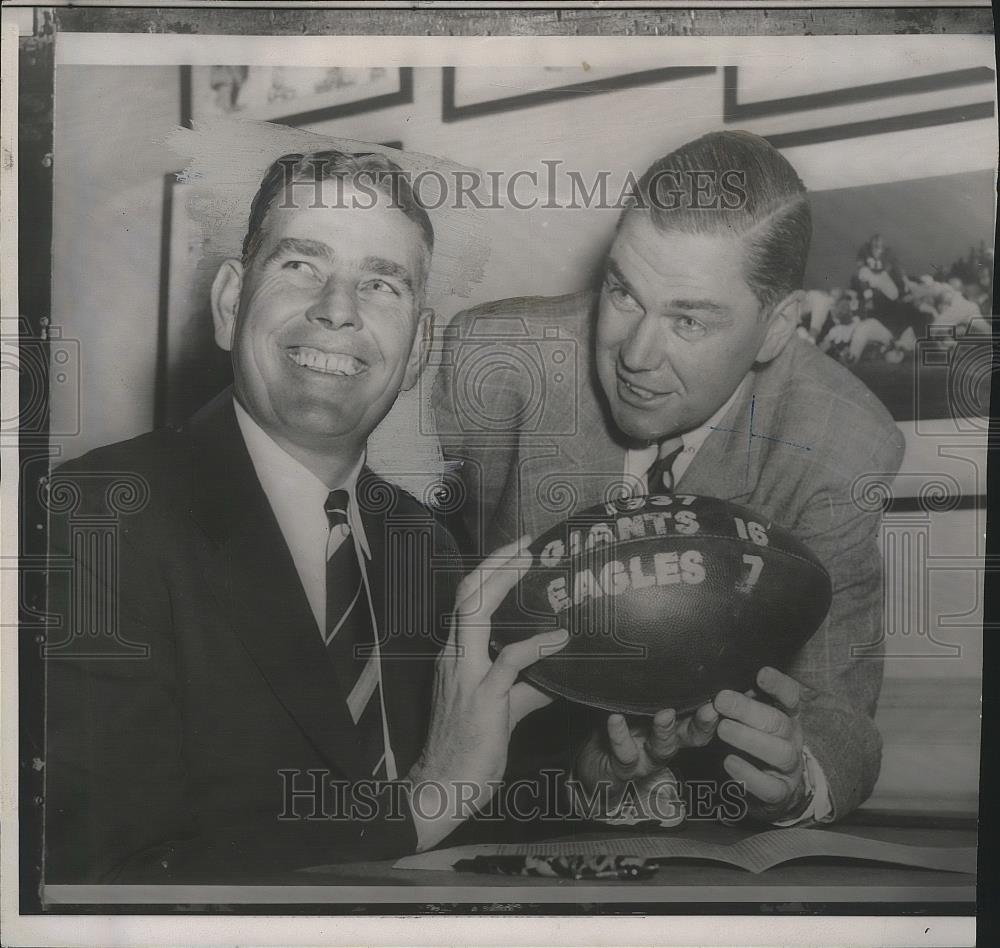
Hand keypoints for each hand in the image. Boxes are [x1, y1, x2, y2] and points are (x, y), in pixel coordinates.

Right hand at [407, 537, 567, 849]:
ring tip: (532, 565)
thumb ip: (529, 684)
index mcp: (456, 654)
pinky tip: (560, 638)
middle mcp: (455, 656)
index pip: (468, 600)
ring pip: (476, 613)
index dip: (491, 570)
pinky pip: (508, 661)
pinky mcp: (483, 698)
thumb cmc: (470, 746)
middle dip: (496, 562)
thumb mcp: (503, 706)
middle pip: (469, 594)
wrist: (444, 787)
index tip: (518, 550)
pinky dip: (536, 645)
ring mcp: (466, 675)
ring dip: (503, 583)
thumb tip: (561, 670)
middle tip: (527, 543)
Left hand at [573, 702, 719, 825]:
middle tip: (709, 709)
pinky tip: (615, 719)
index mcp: (672, 728)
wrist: (593, 764)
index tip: (723, 699)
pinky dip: (619, 735)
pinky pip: (624, 754)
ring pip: (662, 749)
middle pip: (691, 736)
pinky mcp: (622, 767)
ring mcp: (645, 758)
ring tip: (665, 715)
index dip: (712, 714)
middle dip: (702, 724)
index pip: (699, 721)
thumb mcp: (637, 707)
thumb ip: (652, 692)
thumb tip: (666, 661)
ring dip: (666, 732)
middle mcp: (664, 744)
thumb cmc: (618, 727)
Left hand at [715, 666, 806, 821]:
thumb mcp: (746, 717)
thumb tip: (711, 695)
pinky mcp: (780, 792)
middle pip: (778, 721)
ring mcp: (789, 767)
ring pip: (779, 752)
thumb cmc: (753, 738)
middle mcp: (792, 737)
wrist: (771, 786)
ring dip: (749, 739)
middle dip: (749, 710)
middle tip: (722, 700)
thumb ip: (733, 703)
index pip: (790, 695)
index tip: (760, 673)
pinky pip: (770, 787)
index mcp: (785, 713)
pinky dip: (749, 775)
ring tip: (723, 729)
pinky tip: (729, 762)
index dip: (778, 685)